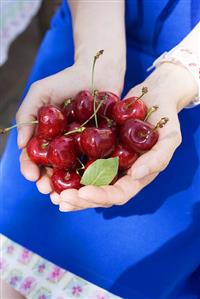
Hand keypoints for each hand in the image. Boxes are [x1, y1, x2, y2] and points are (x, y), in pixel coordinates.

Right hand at [17, 60, 124, 190]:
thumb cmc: (66, 80)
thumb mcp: (40, 92)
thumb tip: (22, 145)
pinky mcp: (102, 147)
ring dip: (68, 185)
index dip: (30, 167)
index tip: (31, 176)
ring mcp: (82, 148)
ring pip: (74, 171)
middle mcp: (63, 146)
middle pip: (53, 169)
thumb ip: (27, 115)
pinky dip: (93, 175)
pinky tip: (91, 184)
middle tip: (47, 190)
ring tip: (66, 194)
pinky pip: (97, 163)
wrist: (97, 72)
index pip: (34, 157)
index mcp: (46, 137)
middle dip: (47, 181)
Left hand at [57, 63, 196, 210]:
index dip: (102, 196)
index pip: (119, 194)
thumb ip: (158, 158)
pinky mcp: (98, 149)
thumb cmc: (166, 118)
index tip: (84, 193)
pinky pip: (82, 163)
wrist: (154, 98)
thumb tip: (135, 175)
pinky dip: (68, 171)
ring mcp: (108, 162)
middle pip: (100, 194)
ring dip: (71, 192)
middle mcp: (121, 173)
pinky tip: (53, 172)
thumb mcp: (170, 137)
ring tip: (53, 195)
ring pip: (88, 183)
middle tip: (61, 199)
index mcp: (137, 176)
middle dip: (81, 200)